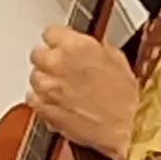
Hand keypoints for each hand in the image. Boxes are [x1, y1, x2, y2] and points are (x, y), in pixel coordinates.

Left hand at [26, 22, 140, 159]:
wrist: (128, 127)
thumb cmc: (126, 98)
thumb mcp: (117, 59)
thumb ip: (94, 48)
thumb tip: (89, 45)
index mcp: (74, 46)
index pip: (49, 32)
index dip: (57, 39)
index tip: (60, 43)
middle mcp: (56, 64)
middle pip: (37, 54)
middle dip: (49, 59)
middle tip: (63, 67)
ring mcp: (48, 88)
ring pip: (34, 77)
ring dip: (45, 80)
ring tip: (64, 87)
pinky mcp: (43, 109)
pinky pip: (32, 99)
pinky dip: (41, 100)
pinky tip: (58, 102)